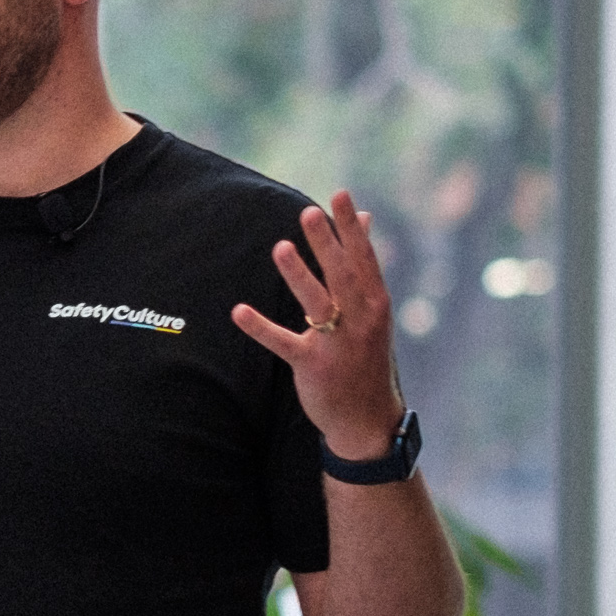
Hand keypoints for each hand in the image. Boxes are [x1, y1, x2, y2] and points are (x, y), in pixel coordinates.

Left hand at [230, 189, 408, 462]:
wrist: (367, 419)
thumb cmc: (366, 354)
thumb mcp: (372, 310)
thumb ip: (363, 264)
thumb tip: (365, 218)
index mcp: (375, 303)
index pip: (364, 258)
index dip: (351, 228)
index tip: (340, 196)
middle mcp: (360, 320)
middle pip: (342, 275)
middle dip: (326, 244)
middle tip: (309, 212)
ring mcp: (337, 344)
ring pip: (317, 304)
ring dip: (299, 277)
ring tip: (281, 247)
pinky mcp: (312, 366)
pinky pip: (284, 343)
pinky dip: (261, 328)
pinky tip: (239, 311)